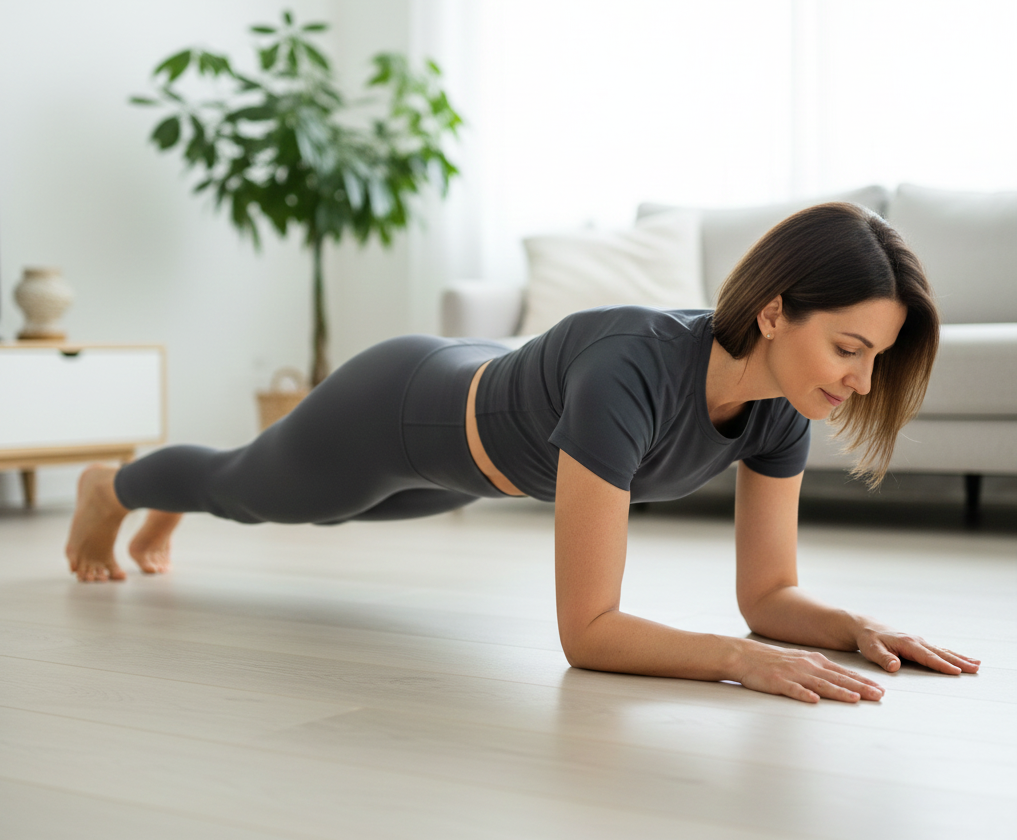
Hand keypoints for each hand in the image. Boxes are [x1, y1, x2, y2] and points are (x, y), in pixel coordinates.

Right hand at [735, 640, 884, 703]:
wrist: (744, 655)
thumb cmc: (773, 660)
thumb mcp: (800, 660)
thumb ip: (819, 670)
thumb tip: (842, 680)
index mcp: (814, 661)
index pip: (843, 672)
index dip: (863, 681)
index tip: (880, 689)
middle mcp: (807, 666)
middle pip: (837, 678)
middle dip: (860, 687)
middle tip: (879, 696)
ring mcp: (792, 674)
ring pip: (820, 684)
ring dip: (838, 692)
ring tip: (855, 699)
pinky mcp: (777, 681)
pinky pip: (792, 689)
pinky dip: (803, 694)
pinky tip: (813, 701)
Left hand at [855, 623, 980, 674]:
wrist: (868, 628)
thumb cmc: (869, 640)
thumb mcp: (871, 649)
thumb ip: (883, 658)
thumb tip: (894, 666)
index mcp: (907, 643)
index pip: (927, 657)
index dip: (941, 665)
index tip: (956, 672)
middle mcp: (917, 641)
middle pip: (940, 653)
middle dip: (958, 661)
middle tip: (975, 669)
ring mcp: (920, 642)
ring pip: (943, 651)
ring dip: (960, 658)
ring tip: (977, 665)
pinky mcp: (921, 644)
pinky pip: (940, 650)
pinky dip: (953, 655)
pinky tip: (965, 659)